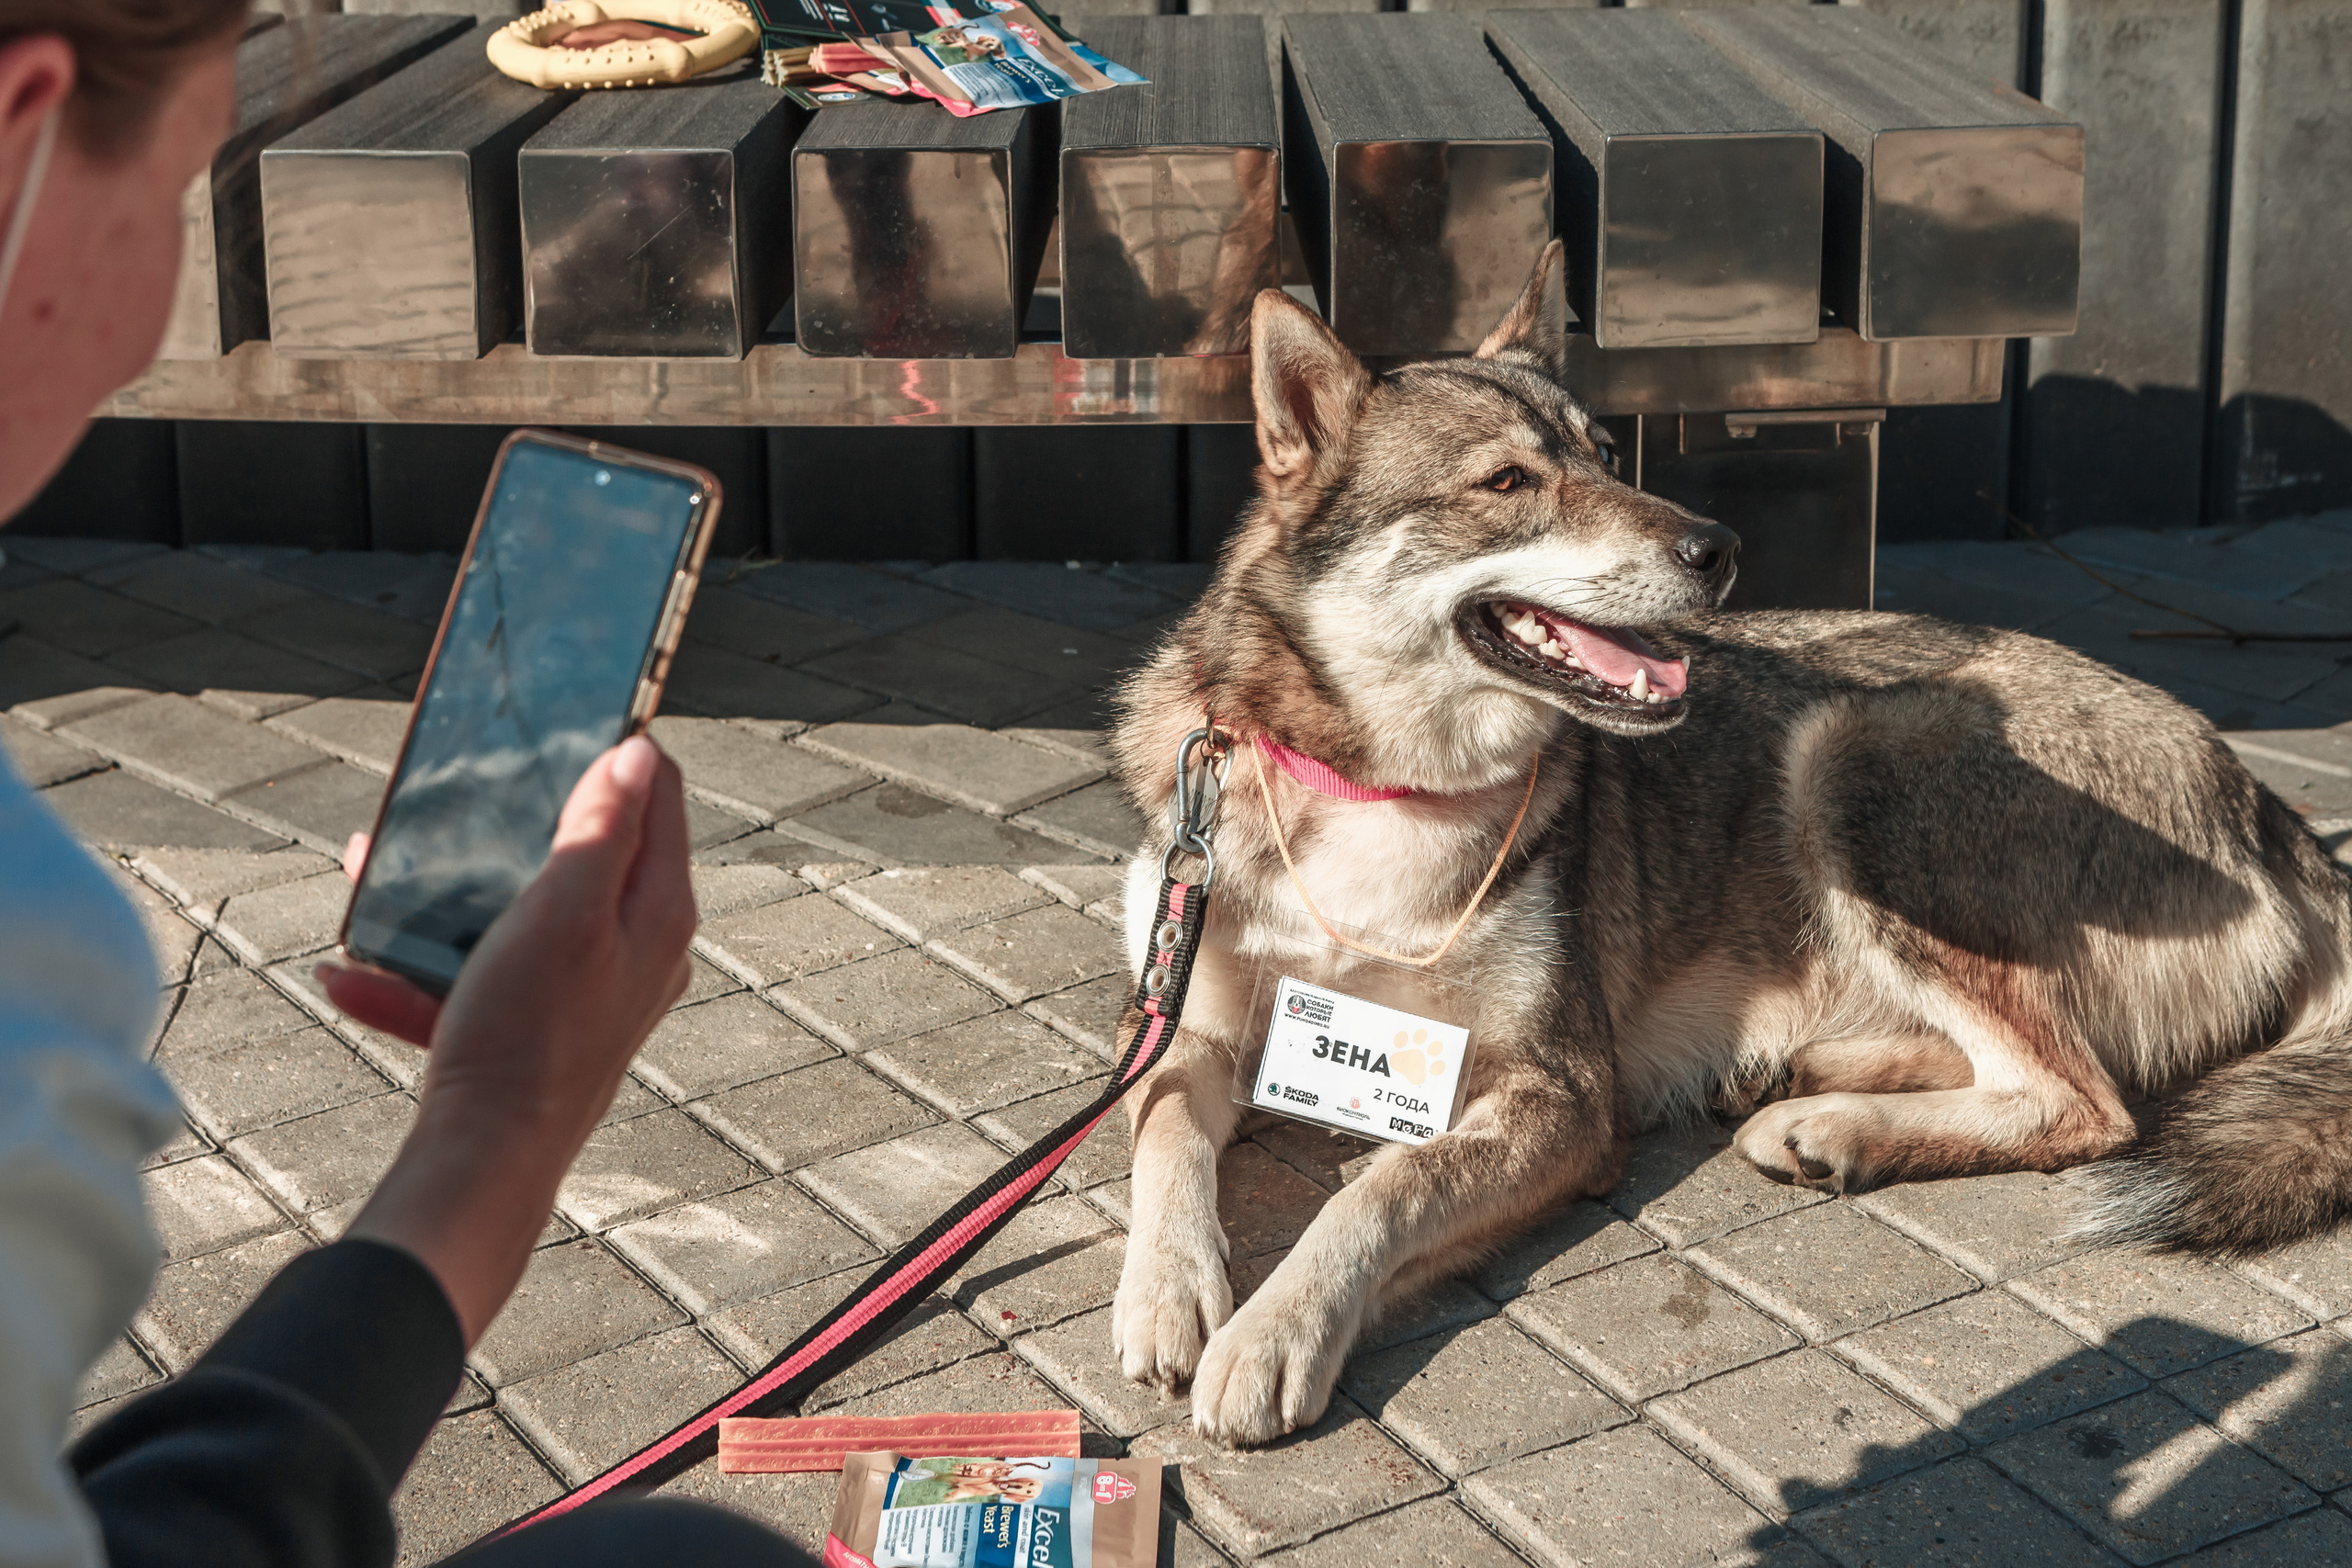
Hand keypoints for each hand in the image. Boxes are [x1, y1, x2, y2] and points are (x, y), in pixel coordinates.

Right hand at [338, 735, 697, 1342]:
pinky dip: (416, 975)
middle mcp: (635, 950)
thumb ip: (602, 830)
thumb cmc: (526, 1032)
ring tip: (372, 877)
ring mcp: (585, 993)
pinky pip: (473, 981)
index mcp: (657, 912)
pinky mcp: (534, 1030)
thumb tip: (638, 753)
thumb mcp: (563, 911)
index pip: (660, 800)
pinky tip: (351, 976)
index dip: (618, 751)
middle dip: (505, 826)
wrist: (483, 1162)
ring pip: (513, 916)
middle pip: (580, 854)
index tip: (566, 718)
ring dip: (441, 898)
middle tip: (452, 799)